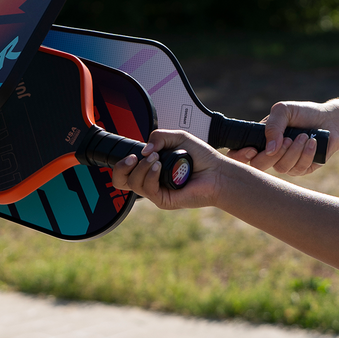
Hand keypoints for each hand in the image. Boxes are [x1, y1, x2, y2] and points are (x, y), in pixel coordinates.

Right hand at [109, 130, 227, 209]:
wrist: (218, 172)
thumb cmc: (202, 157)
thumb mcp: (178, 137)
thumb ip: (158, 137)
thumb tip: (143, 151)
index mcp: (151, 167)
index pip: (126, 170)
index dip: (121, 163)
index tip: (132, 153)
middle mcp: (152, 180)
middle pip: (120, 181)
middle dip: (121, 168)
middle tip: (134, 158)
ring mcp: (157, 191)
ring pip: (133, 183)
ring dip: (142, 168)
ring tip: (157, 159)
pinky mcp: (164, 200)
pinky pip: (148, 189)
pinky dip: (151, 175)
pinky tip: (160, 167)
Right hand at [227, 102, 338, 174]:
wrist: (330, 120)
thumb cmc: (303, 113)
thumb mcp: (283, 111)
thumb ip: (272, 126)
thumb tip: (269, 149)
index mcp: (260, 140)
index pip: (239, 154)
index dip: (239, 156)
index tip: (251, 150)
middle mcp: (270, 154)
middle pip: (258, 165)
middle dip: (274, 153)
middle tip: (288, 139)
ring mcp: (285, 164)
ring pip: (281, 168)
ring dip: (294, 150)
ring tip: (304, 136)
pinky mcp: (302, 169)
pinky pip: (299, 168)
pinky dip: (307, 153)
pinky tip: (313, 142)